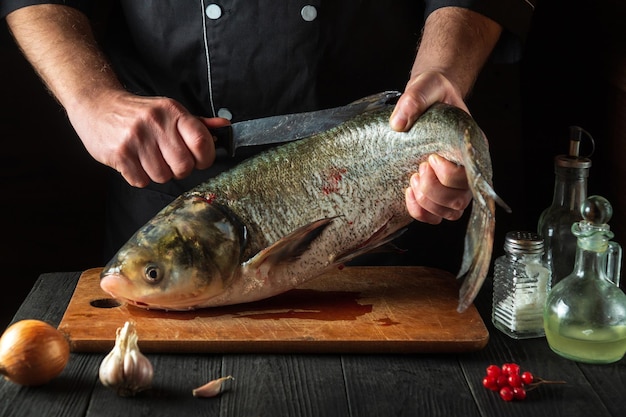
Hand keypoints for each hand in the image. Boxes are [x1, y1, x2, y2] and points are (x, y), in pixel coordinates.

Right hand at [68, 90, 229, 186]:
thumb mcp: (170, 111)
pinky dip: (139, 177)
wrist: (97, 105)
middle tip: (170, 161)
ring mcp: (136, 138)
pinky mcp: (119, 153)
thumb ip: (198, 123)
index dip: (205, 158)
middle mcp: (156, 123)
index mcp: (173, 112)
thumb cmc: (140, 113)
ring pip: (162, 177)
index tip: (198, 159)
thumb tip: (225, 127)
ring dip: (158, 174)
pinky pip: (141, 181)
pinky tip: (134, 162)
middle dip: (180, 169)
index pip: (202, 142)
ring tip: (149, 159)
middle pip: (184, 166)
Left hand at [389, 71, 471, 223]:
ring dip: (427, 202)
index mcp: (470, 147)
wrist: (428, 99)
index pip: (468, 176)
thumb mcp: (425, 88)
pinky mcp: (435, 191)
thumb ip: (414, 100)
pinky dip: (420, 212)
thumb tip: (398, 123)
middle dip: (432, 189)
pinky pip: (434, 216)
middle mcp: (466, 169)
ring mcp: (452, 184)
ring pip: (450, 212)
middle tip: (418, 169)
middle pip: (458, 200)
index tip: (430, 157)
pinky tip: (408, 193)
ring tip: (413, 179)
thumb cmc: (433, 95)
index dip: (447, 174)